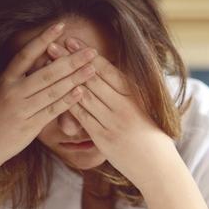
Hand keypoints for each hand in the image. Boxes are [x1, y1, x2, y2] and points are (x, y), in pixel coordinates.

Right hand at [0, 23, 99, 171]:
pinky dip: (67, 101)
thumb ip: (22, 78)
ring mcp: (20, 109)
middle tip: (91, 50)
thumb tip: (47, 59)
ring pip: (52, 90)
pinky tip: (81, 91)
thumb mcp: (3, 92)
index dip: (43, 39)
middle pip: (46, 72)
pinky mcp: (28, 126)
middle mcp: (12, 92)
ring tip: (92, 68)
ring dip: (75, 78)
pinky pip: (52, 110)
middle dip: (71, 60)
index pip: (26, 54)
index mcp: (5, 80)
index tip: (61, 26)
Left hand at [46, 37, 178, 190]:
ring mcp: (113, 122)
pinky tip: (55, 92)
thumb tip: (115, 75)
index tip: (73, 41)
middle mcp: (124, 106)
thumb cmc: (154, 137)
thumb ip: (131, 93)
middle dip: (71, 60)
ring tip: (49, 64)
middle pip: (92, 78)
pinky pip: (82, 117)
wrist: (159, 167)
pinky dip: (69, 103)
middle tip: (53, 44)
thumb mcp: (148, 109)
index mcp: (136, 96)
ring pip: (85, 95)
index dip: (88, 55)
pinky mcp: (104, 138)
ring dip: (64, 78)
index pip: (108, 70)